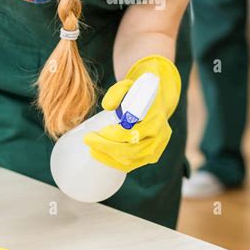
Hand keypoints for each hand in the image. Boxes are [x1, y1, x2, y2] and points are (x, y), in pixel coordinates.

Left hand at [84, 55, 181, 172]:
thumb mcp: (129, 85)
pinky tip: (101, 157)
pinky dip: (115, 163)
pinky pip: (133, 165)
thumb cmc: (138, 91)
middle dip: (107, 147)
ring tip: (92, 149)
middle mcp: (160, 135)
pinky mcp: (151, 155)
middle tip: (88, 140)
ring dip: (109, 157)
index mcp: (157, 117)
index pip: (135, 133)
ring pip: (132, 160)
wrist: (155, 98)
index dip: (114, 136)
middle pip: (132, 150)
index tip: (96, 131)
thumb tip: (107, 106)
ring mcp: (157, 147)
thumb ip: (118, 91)